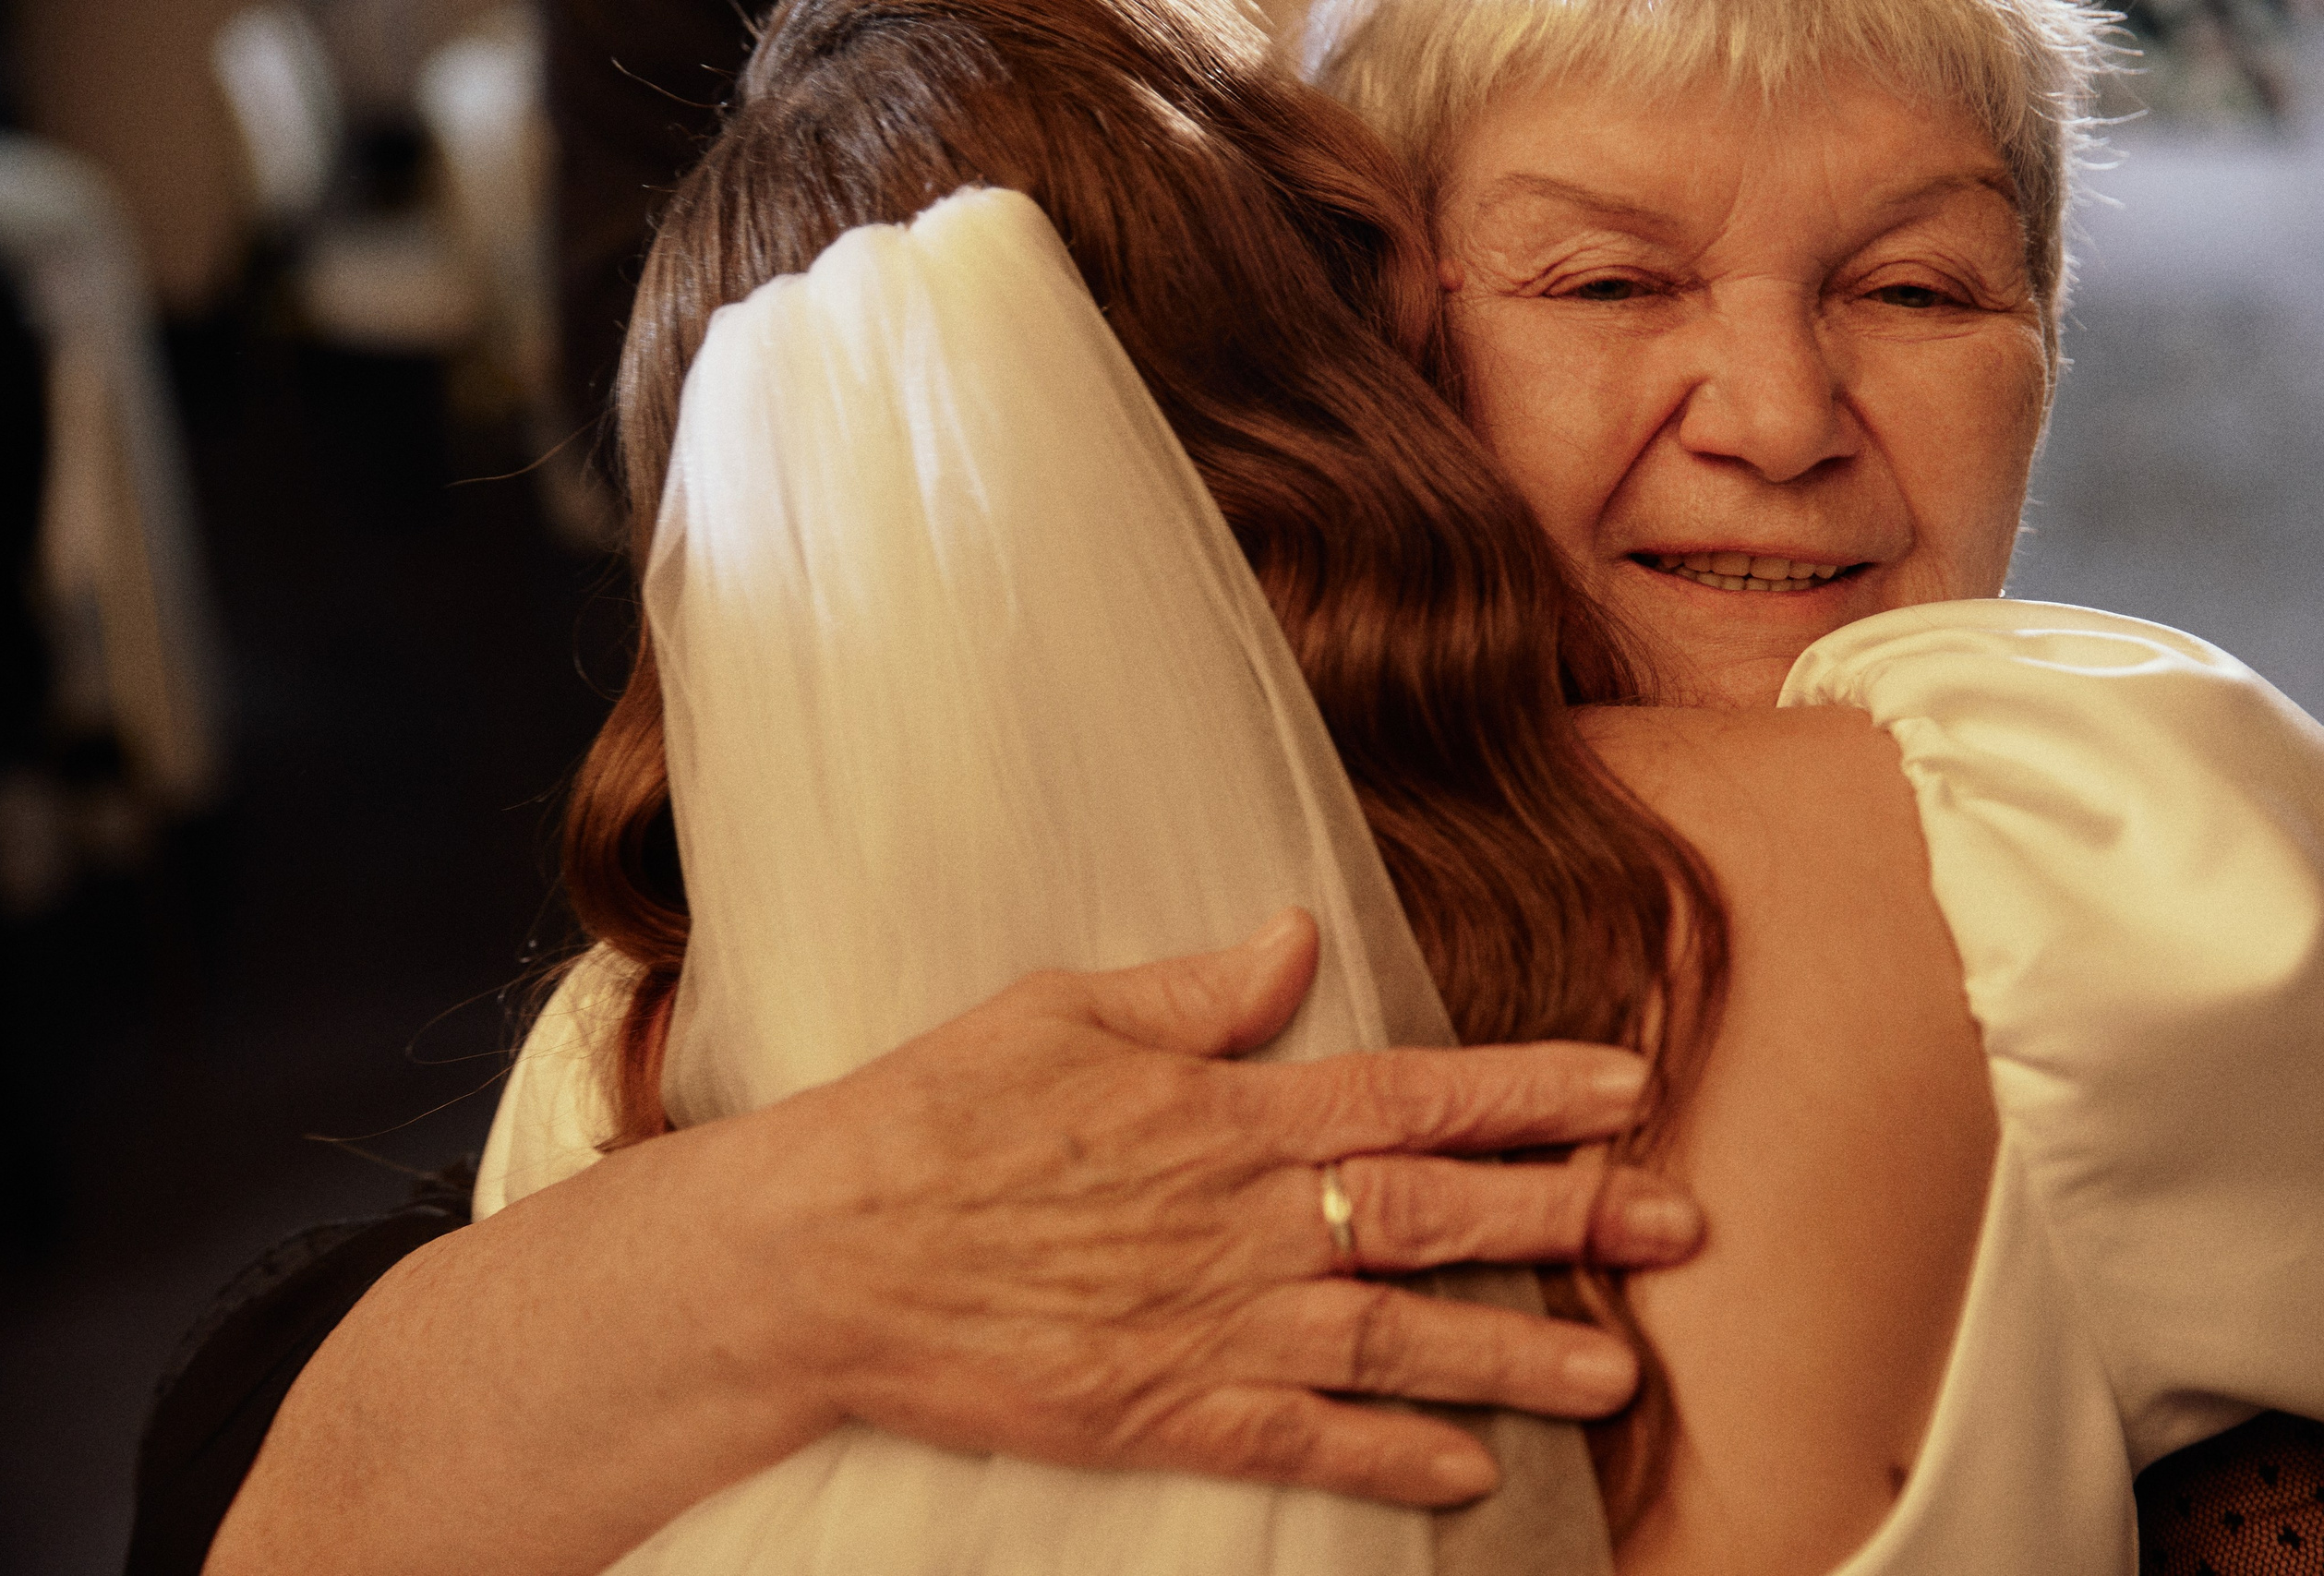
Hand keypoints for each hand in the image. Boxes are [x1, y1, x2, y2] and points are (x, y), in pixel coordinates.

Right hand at [692, 907, 1701, 1506]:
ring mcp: (1207, 1322)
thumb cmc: (936, 1115)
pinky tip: (1467, 1474)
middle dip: (1569, 1218)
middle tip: (1678, 1225)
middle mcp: (1241, 1218)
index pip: (1410, 1093)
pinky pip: (1299, 1439)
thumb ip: (1195, 990)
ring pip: (1396, 1340)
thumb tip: (1296, 938)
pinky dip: (1389, 1458)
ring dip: (1516, 1356)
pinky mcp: (1159, 1409)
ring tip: (1618, 1372)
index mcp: (1224, 1108)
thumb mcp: (1061, 1011)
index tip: (1625, 1088)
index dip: (1527, 1092)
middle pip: (1436, 1216)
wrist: (827, 1252)